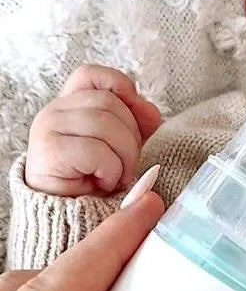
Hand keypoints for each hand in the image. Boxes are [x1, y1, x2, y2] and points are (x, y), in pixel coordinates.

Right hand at [26, 66, 161, 195]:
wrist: (70, 215)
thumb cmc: (97, 176)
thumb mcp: (123, 143)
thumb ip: (137, 122)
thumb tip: (152, 112)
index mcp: (72, 103)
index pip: (92, 75)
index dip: (120, 86)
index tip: (139, 113)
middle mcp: (55, 110)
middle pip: (110, 103)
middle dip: (132, 136)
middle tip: (127, 163)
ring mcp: (48, 127)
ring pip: (106, 124)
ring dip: (124, 156)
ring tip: (117, 175)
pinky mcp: (48, 151)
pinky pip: (96, 151)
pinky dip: (110, 170)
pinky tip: (103, 181)